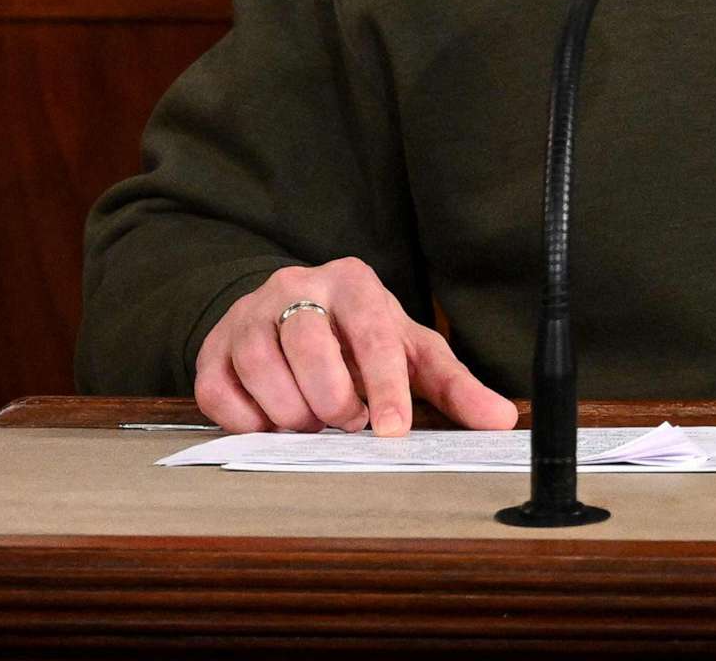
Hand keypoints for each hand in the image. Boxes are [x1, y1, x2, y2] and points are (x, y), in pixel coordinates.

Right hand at [193, 257, 518, 436]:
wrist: (292, 312)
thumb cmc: (361, 337)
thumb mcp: (410, 351)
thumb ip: (454, 386)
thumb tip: (503, 421)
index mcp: (354, 284)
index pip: (371, 335)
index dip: (384, 387)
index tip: (392, 430)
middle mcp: (295, 287)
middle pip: (310, 349)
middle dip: (333, 401)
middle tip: (346, 420)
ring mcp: (247, 314)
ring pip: (263, 372)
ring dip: (292, 415)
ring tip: (312, 419)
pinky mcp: (212, 347)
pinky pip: (220, 395)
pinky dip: (247, 421)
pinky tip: (272, 421)